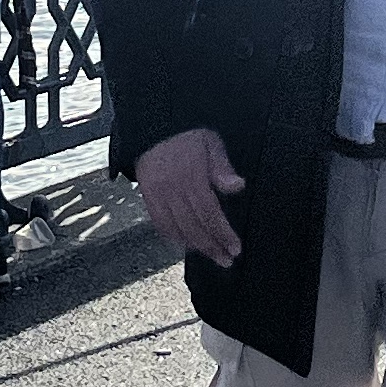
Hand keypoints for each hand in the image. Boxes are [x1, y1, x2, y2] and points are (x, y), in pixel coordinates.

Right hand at [134, 125, 245, 263]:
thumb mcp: (211, 142)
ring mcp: (157, 194)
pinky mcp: (147, 196)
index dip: (222, 234)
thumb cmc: (187, 135)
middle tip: (226, 260)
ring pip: (177, 229)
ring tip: (211, 256)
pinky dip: (173, 237)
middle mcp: (172, 188)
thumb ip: (223, 167)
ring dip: (195, 246)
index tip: (235, 248)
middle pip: (194, 226)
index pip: (210, 213)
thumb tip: (238, 186)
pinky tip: (186, 245)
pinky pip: (160, 223)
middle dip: (212, 247)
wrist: (154, 127)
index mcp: (191, 176)